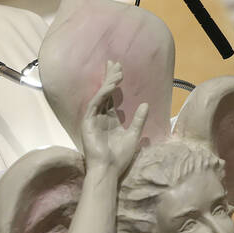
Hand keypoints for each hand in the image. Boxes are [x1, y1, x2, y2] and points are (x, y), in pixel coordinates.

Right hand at [81, 61, 147, 176]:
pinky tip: (112, 86)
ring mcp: (92, 118)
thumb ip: (138, 120)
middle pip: (104, 92)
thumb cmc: (119, 157)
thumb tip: (145, 104)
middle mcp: (100, 116)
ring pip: (100, 95)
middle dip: (109, 77)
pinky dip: (104, 94)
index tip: (120, 69)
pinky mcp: (87, 122)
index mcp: (109, 119)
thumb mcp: (133, 135)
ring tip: (118, 72)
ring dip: (108, 83)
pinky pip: (96, 104)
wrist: (108, 170)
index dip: (115, 82)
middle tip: (115, 62)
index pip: (111, 96)